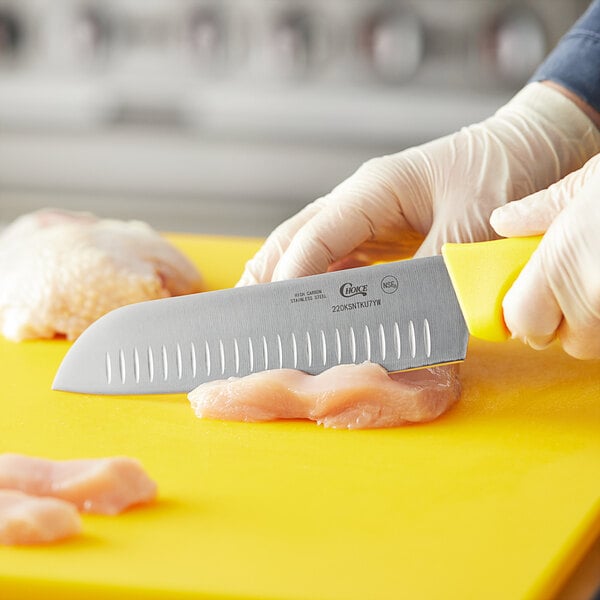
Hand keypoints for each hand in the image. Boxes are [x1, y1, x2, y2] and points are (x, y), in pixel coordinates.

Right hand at [238, 83, 599, 284]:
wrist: (525, 148)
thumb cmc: (500, 170)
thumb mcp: (469, 225)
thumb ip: (433, 273)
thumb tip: (409, 323)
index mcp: (374, 189)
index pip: (317, 234)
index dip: (294, 274)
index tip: (280, 310)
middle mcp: (360, 201)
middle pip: (297, 237)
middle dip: (269, 274)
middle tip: (248, 314)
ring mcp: (367, 217)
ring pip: (312, 249)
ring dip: (290, 282)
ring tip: (272, 318)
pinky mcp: (380, 234)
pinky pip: (340, 261)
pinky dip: (322, 286)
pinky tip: (318, 311)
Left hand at [490, 153, 599, 358]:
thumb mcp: (590, 183)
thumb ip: (541, 210)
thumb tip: (504, 221)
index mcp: (563, 264)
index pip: (521, 321)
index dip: (523, 313)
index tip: (528, 301)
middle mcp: (596, 300)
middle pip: (568, 341)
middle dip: (568, 319)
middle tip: (580, 283)